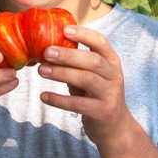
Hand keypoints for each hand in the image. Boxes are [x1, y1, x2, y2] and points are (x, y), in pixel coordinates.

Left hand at [38, 25, 130, 146]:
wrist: (115, 127)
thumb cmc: (96, 93)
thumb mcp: (91, 74)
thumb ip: (77, 61)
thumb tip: (47, 45)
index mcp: (111, 60)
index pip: (101, 41)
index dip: (83, 34)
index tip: (64, 29)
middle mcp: (114, 75)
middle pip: (92, 60)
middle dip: (68, 55)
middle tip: (46, 52)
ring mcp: (110, 94)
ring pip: (86, 79)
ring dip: (61, 73)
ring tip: (41, 70)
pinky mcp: (103, 112)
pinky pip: (78, 104)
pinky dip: (59, 99)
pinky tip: (43, 96)